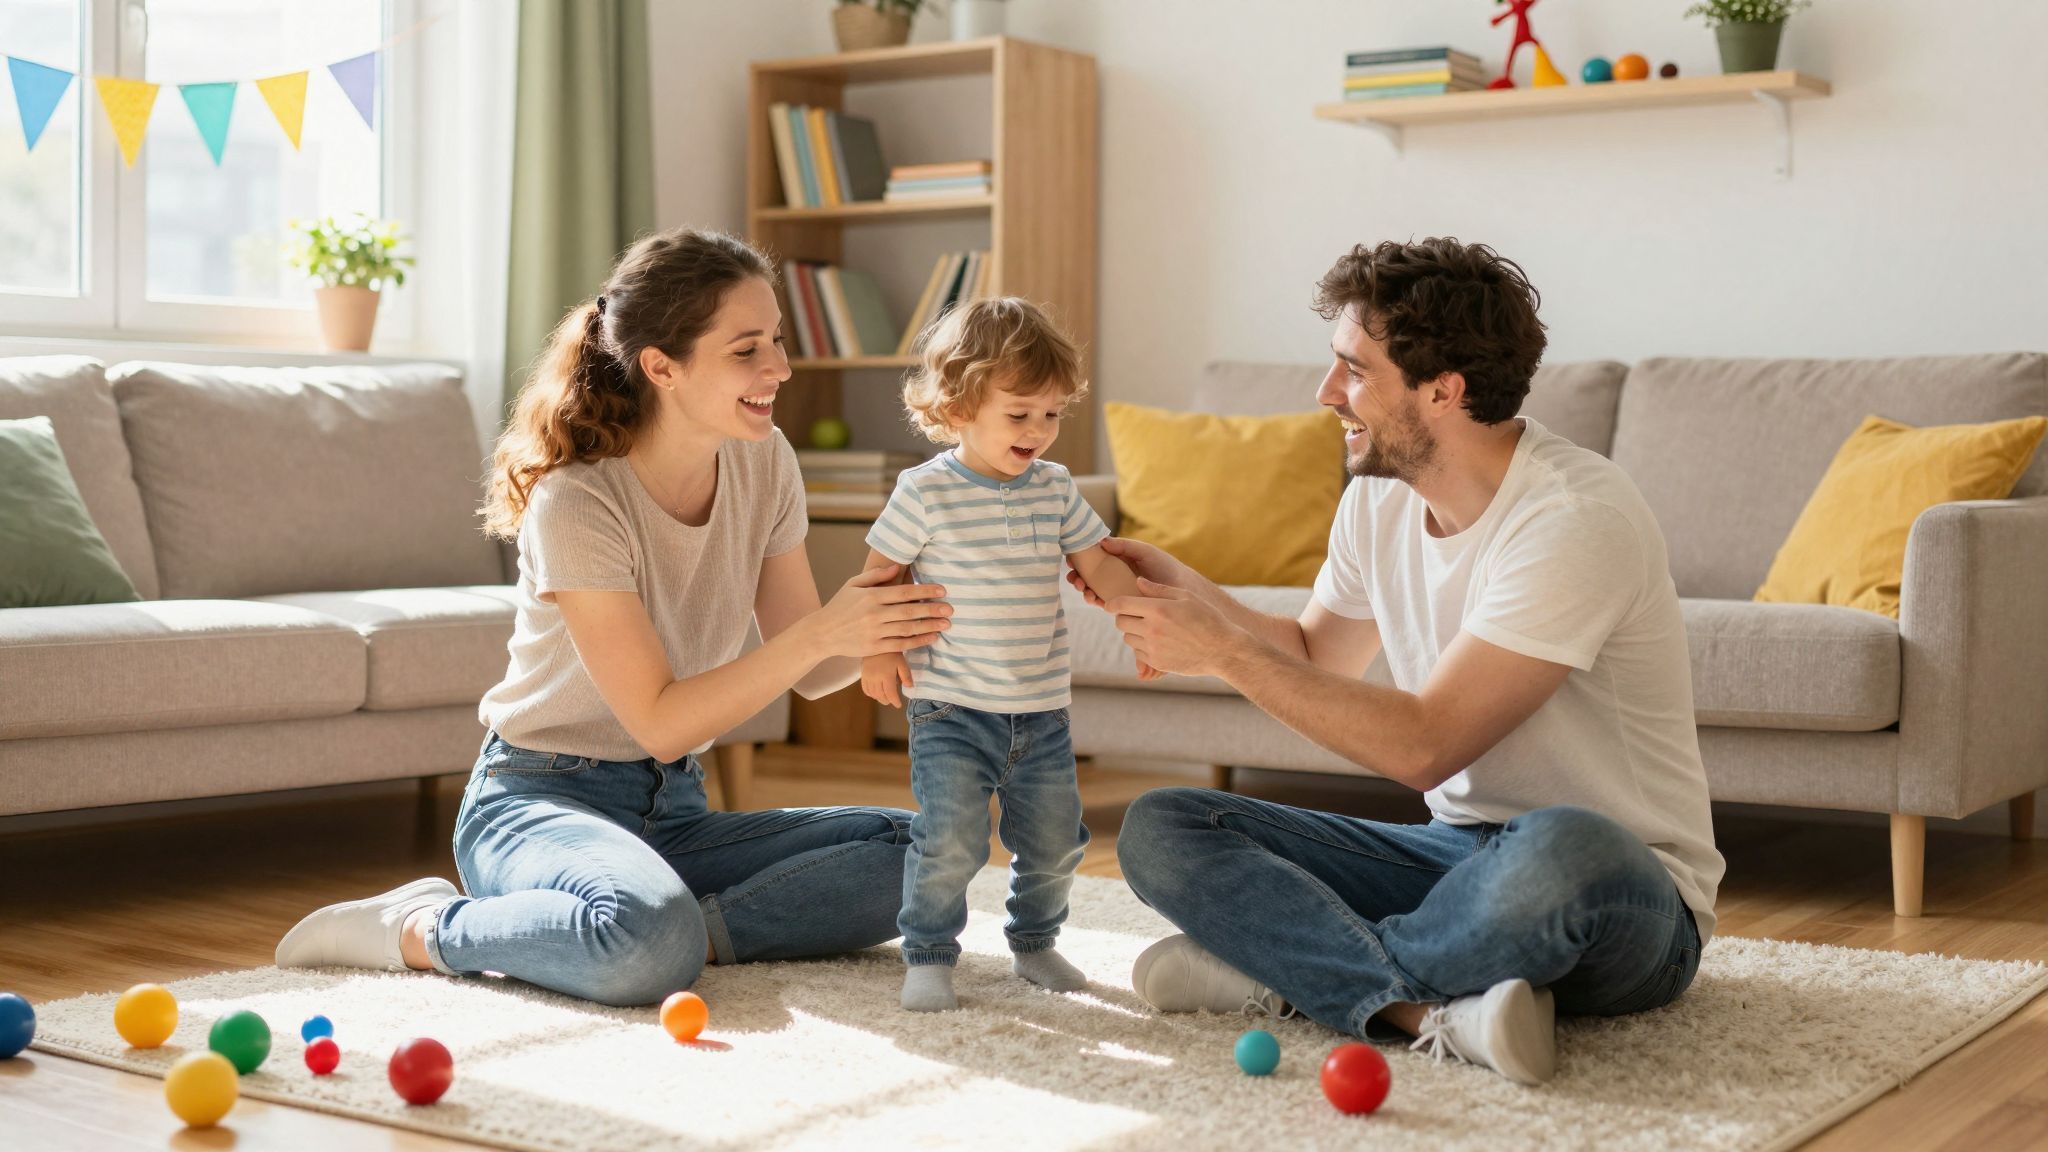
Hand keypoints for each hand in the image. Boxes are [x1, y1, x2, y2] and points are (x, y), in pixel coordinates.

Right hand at [810, 564, 950, 658]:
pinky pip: (901, 645)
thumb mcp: (853, 584)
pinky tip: (932, 637)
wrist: (822, 633)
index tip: (942, 591)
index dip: (925, 590)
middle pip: (909, 611)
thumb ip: (876, 576)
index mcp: (871, 596)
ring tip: (946, 624)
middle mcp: (874, 614)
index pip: (904, 592)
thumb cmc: (840, 605)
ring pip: (908, 629)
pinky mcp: (874, 648)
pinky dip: (918, 641)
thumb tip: (897, 567)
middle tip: (951, 608)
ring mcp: (874, 632)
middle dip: (932, 609)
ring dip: (929, 626)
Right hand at [861, 652, 913, 706]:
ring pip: (873, 694)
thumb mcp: (902, 663)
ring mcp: (868, 677)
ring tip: (885, 698)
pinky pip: (865, 689)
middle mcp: (875, 679)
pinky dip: (870, 694)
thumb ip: (906, 676)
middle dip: (887, 700)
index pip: (890, 694)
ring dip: (879, 698)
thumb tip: (909, 687)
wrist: (878, 643)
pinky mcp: (863, 675)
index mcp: (886, 676)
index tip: (899, 705)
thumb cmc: (892, 653)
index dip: (895, 701)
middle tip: (892, 701)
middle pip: (880, 695)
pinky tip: (875, 693)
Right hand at [1066, 537, 1191, 609]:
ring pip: (1093, 590)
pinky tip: (1093, 599)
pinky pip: (1104, 603)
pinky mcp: (1122, 604)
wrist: (1181, 588)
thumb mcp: (1144, 551)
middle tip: (1075, 579)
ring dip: (1084, 590)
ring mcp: (1116, 590)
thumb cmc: (1164, 565)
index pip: (1092, 558)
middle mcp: (1114, 575)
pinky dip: (1095, 601)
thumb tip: (1101, 541)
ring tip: (1084, 590)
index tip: (1071, 560)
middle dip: (1077, 577)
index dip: (1079, 559)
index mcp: (1116, 560)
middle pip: (1088, 575)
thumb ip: (1124, 545)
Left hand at [1106, 577, 1246, 677]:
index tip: (1109, 604)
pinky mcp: (1157, 662)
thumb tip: (1137, 581)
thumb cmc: (1207, 618)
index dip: (1111, 603)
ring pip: (1128, 638)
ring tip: (1149, 628)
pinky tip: (1157, 642)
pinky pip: (1138, 653)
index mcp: (1158, 609)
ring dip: (1133, 632)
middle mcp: (1152, 629)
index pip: (1121, 604)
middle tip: (1134, 615)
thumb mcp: (1186, 596)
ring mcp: (1153, 648)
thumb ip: (1159, 589)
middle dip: (1124, 616)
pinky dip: (1142, 647)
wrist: (1222, 650)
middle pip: (1121, 622)